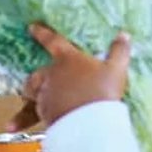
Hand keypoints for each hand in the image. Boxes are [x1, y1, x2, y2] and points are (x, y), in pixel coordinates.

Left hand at [12, 24, 129, 129]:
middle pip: (36, 74)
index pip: (52, 41)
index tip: (31, 27)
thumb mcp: (116, 69)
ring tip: (35, 101)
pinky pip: (34, 114)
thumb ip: (119, 51)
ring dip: (33, 96)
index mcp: (67, 60)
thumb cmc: (102, 92)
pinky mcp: (43, 115)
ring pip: (33, 94)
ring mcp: (45, 96)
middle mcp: (51, 76)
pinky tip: (28, 123)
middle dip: (34, 77)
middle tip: (36, 81)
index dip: (41, 33)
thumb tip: (124, 35)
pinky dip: (29, 118)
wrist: (89, 123)